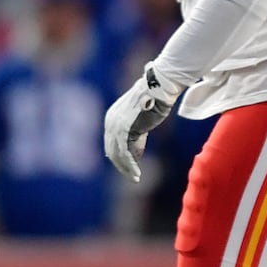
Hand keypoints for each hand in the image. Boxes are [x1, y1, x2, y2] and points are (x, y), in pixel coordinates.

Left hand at [102, 63, 179, 180]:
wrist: (157, 88)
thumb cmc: (154, 99)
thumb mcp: (142, 120)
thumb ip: (137, 136)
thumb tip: (136, 153)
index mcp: (112, 118)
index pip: (112, 143)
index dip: (120, 158)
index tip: (128, 169)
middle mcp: (110, 123)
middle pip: (112, 151)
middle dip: (122, 166)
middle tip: (132, 177)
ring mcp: (115, 127)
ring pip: (117, 155)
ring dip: (126, 169)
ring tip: (135, 178)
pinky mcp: (123, 131)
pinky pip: (125, 154)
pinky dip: (130, 166)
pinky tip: (137, 174)